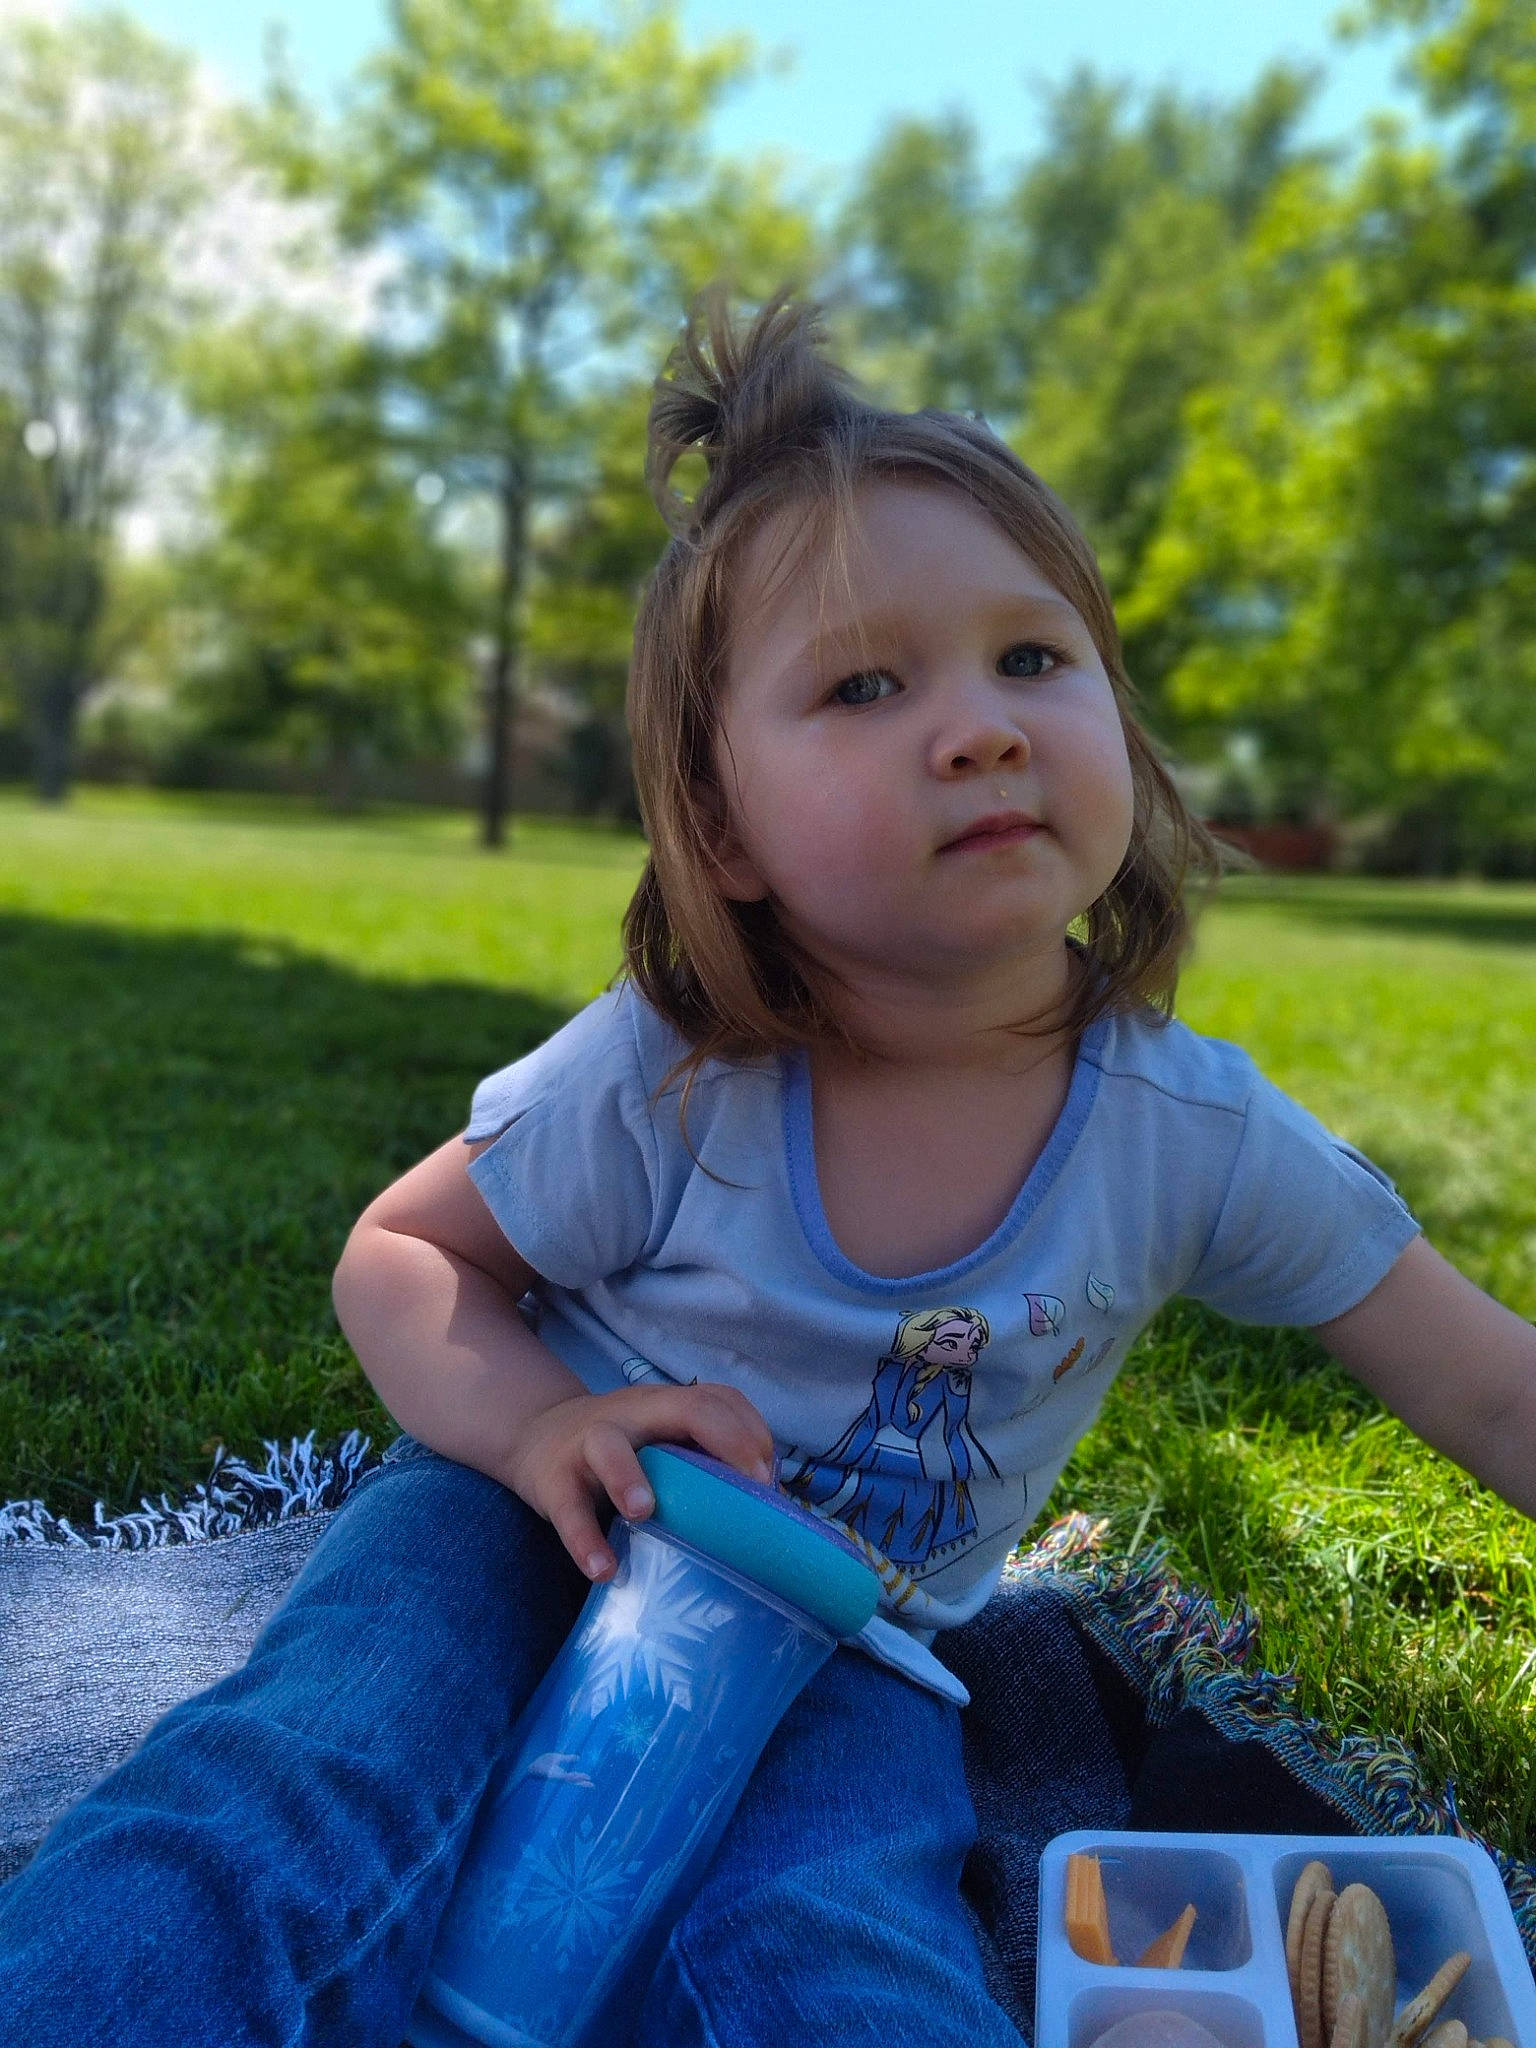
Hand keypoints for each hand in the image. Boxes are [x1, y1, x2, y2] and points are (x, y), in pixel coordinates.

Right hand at [502, 1382, 776, 1580]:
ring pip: (609, 1446)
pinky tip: (603, 1570)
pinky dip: (585, 1540)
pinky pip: (568, 1509)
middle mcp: (633, 1414)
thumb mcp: (660, 1440)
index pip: (719, 1399)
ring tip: (645, 1513)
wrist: (535, 1438)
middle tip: (750, 1487)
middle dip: (724, 1438)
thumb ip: (701, 1462)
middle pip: (684, 1406)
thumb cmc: (620, 1450)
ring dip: (629, 1478)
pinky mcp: (553, 1480)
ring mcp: (588, 1442)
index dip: (751, 1433)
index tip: (771, 1481)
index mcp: (667, 1405)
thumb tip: (766, 1512)